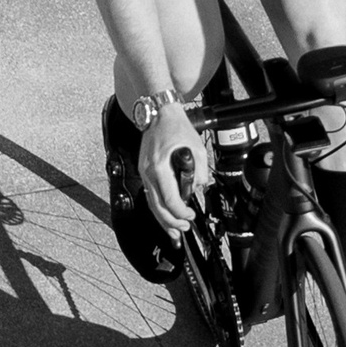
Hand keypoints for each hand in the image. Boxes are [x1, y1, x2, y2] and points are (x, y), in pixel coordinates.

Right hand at [141, 101, 208, 230]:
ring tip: (174, 232)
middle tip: (183, 230)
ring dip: (163, 220)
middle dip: (171, 222)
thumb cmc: (175, 127)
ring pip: (151, 204)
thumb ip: (201, 170)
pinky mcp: (145, 171)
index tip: (190, 216)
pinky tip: (165, 216)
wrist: (158, 114)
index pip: (169, 198)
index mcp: (159, 166)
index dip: (180, 212)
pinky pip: (150, 195)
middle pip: (157, 206)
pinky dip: (158, 208)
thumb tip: (199, 187)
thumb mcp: (196, 146)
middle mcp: (148, 172)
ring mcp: (144, 172)